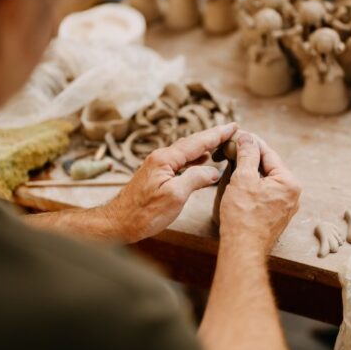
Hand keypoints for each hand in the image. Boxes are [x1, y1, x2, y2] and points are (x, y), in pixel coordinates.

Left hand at [106, 123, 237, 241]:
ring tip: (221, 142)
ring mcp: (158, 165)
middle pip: (192, 142)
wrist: (118, 223)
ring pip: (186, 151)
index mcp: (166, 159)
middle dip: (212, 136)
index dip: (217, 134)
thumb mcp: (175, 196)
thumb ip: (195, 179)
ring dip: (204, 146)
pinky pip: (181, 161)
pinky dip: (195, 158)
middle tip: (231, 129)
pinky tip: (202, 160)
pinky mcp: (156, 175)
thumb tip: (213, 171)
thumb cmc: (144, 213)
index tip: (233, 126)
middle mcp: (161, 157)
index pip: (198, 143)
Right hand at [218, 133, 300, 256]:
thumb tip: (247, 138)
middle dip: (251, 158)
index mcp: (289, 182)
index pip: (269, 154)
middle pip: (269, 167)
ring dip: (251, 172)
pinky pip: (266, 194)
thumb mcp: (243, 178)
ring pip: (267, 181)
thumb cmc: (243, 215)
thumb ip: (247, 155)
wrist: (242, 248)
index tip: (240, 135)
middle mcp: (292, 194)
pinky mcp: (276, 216)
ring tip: (234, 164)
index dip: (252, 143)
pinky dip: (253, 187)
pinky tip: (240, 184)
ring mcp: (285, 207)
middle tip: (234, 149)